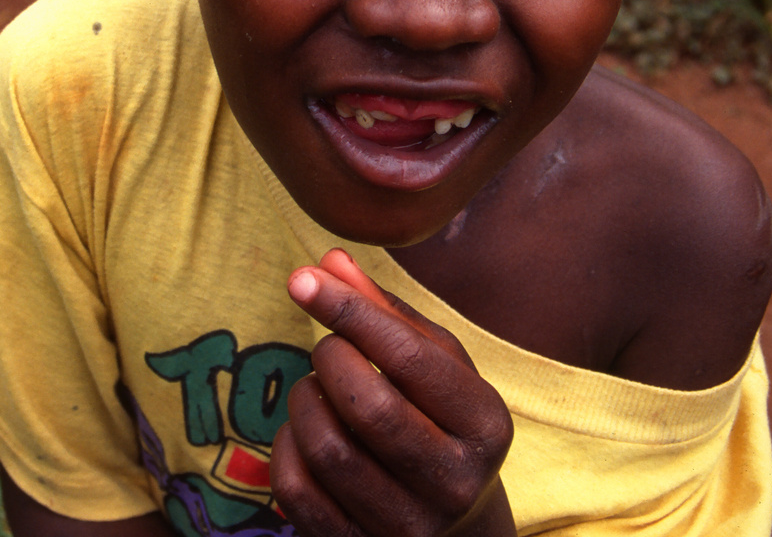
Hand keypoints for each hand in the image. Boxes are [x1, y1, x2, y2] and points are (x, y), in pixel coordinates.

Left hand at [270, 249, 514, 536]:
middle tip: (328, 349)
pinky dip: (286, 448)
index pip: (410, 358)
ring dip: (305, 401)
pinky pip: (296, 491)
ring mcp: (409, 526)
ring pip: (328, 448)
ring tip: (317, 389)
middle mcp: (456, 482)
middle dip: (330, 361)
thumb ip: (385, 312)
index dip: (349, 311)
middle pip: (368, 406)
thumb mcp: (433, 366)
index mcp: (486, 424)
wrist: (451, 527)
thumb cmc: (437, 422)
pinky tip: (303, 433)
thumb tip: (326, 261)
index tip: (303, 278)